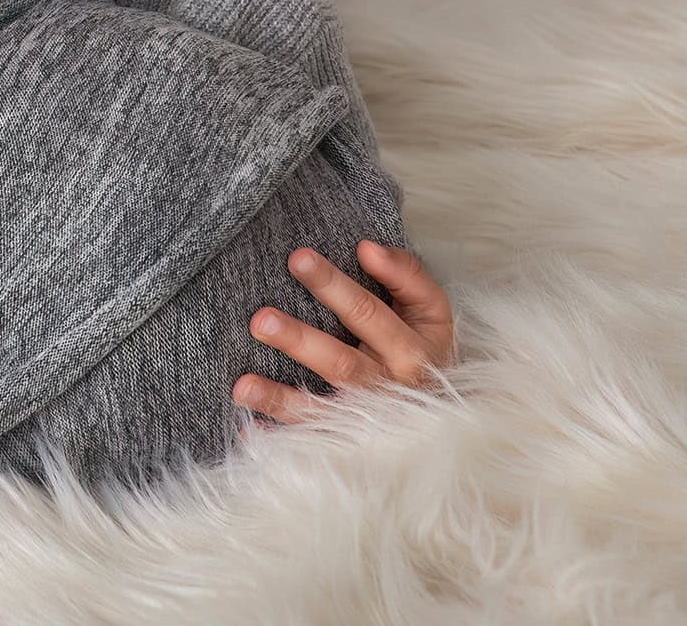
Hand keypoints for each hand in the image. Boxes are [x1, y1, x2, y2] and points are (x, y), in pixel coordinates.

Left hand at [233, 240, 454, 424]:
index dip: (334, 286)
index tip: (296, 257)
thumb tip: (366, 247)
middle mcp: (391, 387)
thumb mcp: (429, 307)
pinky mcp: (350, 436)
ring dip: (281, 398)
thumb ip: (404, 273)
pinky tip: (249, 430)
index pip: (368, 313)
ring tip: (242, 385)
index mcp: (412, 349)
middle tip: (259, 320)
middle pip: (341, 363)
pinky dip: (281, 436)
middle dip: (300, 341)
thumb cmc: (423, 342)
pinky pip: (312, 438)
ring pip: (323, 409)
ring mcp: (369, 417)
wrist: (444, 402)